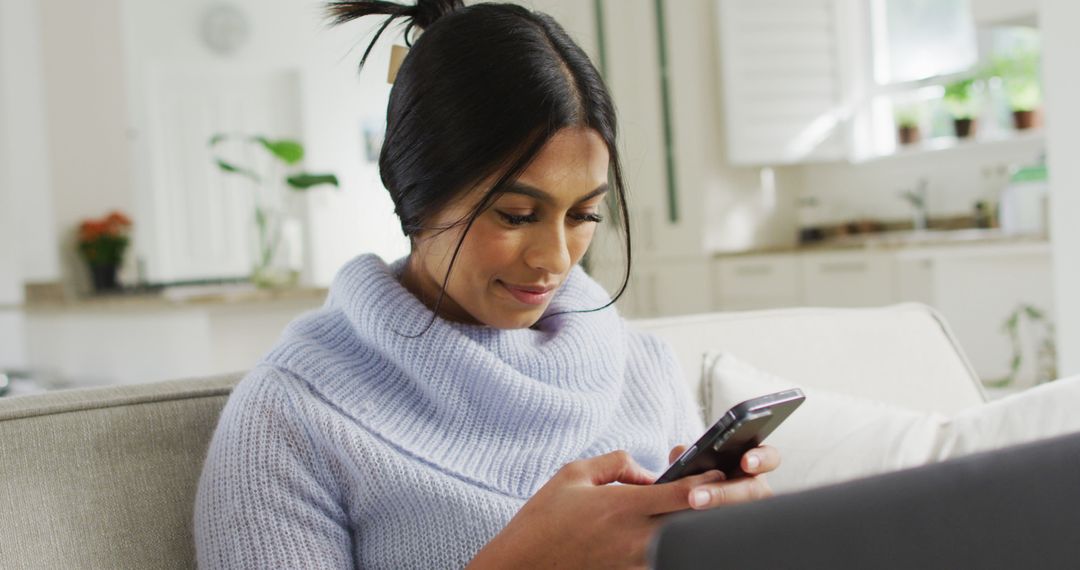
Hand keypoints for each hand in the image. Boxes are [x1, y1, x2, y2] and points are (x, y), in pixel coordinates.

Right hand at [466, 448, 774, 568]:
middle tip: (754, 495)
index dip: (715, 482)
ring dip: (705, 531)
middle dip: (730, 509)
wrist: (519, 569)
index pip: (684, 494)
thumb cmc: (542, 520)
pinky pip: (665, 561)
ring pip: (685, 547)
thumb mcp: (573, 476)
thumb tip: (645, 468)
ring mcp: (636, 564)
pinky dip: (681, 550)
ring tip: (727, 516)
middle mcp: (636, 539)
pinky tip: (688, 537)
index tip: (734, 471)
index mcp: (624, 507)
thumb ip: (615, 463)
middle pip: (697, 525)